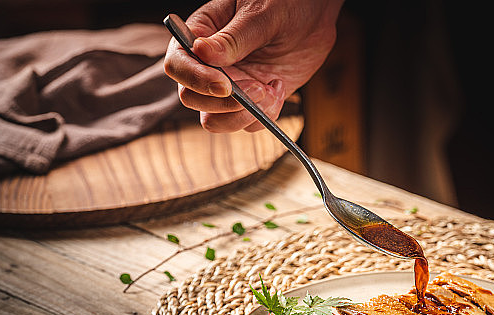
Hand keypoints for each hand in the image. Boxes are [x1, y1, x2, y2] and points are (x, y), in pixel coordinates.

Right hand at [164, 0, 342, 131]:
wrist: (316, 16)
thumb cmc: (286, 3)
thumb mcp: (260, 14)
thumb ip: (232, 38)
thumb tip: (201, 52)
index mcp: (201, 35)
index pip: (178, 64)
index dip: (196, 79)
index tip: (224, 85)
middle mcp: (210, 65)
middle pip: (192, 98)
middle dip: (225, 102)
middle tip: (259, 88)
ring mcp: (230, 85)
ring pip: (215, 120)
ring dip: (243, 115)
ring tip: (270, 90)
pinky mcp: (252, 100)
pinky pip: (247, 123)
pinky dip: (264, 116)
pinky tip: (279, 88)